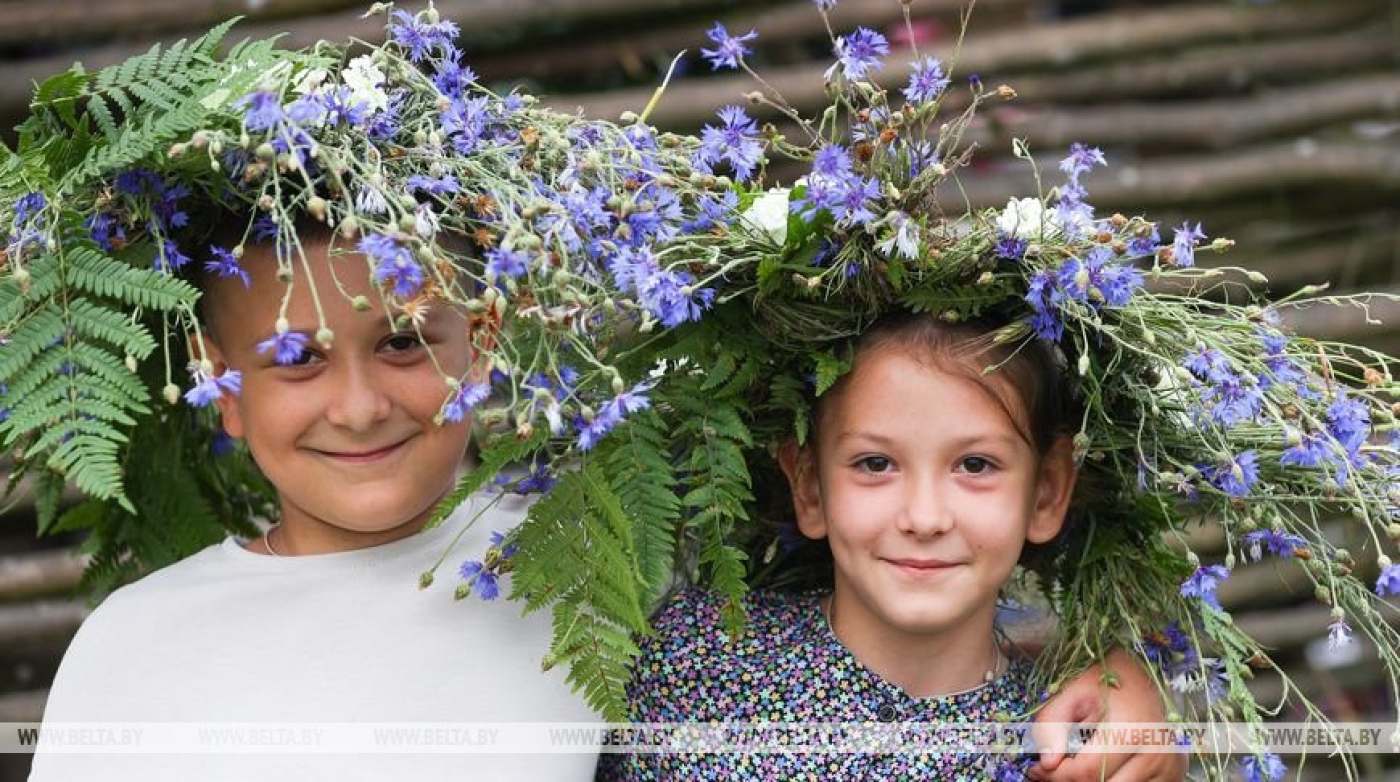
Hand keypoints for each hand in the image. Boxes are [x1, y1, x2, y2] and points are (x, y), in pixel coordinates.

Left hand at [1027, 648, 1186, 780]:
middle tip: (1052, 770)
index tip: (1036, 769)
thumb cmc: (1104, 682)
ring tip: (1074, 766)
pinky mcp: (1172, 776)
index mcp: (1133, 731)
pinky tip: (1098, 769)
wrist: (1143, 677)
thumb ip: (1052, 725)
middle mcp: (1158, 755)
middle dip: (1070, 781)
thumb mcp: (1072, 694)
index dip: (1056, 776)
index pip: (1088, 772)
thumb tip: (1047, 763)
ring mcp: (1169, 769)